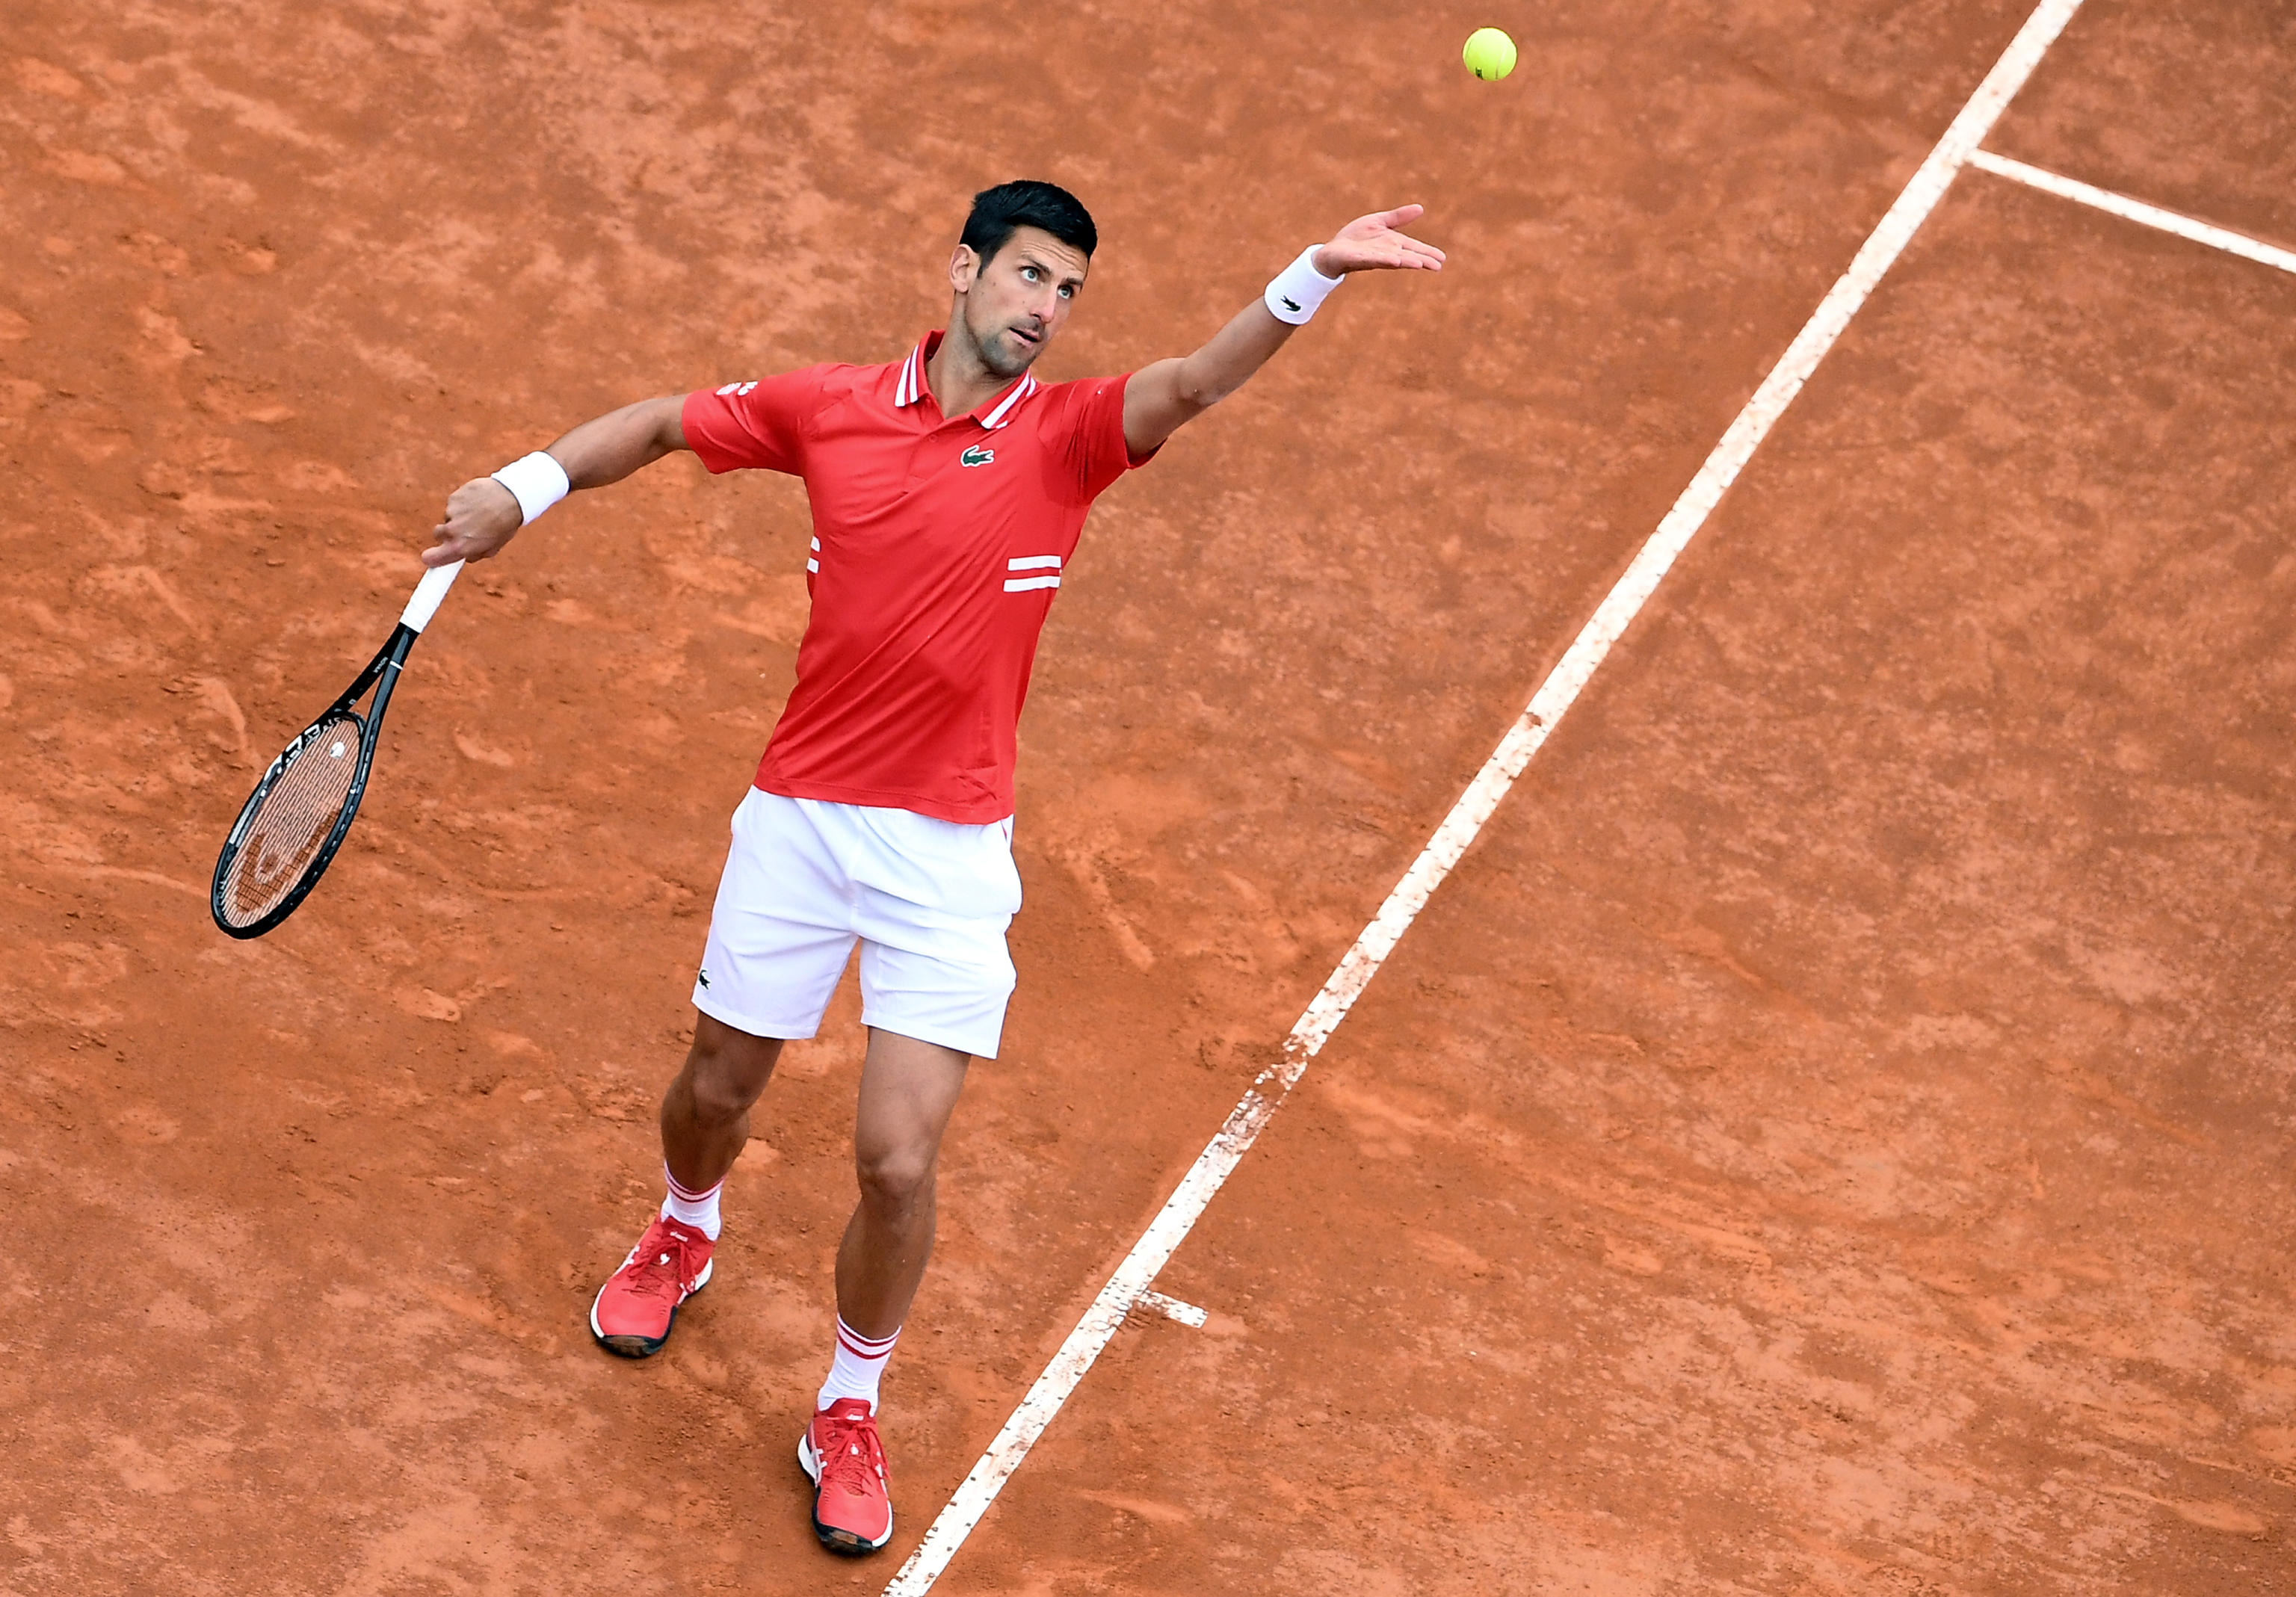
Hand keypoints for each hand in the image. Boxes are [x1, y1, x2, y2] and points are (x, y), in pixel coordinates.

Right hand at [423, 477, 522, 566]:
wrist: (511, 497)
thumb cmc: (505, 524)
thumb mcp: (493, 546)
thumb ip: (475, 553)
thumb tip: (464, 556)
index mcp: (460, 547)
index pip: (431, 558)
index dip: (431, 558)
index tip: (431, 559)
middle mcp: (452, 530)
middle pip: (437, 534)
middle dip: (447, 533)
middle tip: (465, 530)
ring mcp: (451, 512)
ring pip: (448, 517)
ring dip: (459, 517)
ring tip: (479, 513)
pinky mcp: (453, 497)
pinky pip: (454, 504)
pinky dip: (463, 504)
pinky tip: (478, 502)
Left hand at [1312, 205, 1445, 275]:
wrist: (1334, 250)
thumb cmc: (1357, 238)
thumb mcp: (1379, 222)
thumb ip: (1398, 217)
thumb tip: (1420, 208)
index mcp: (1393, 243)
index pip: (1414, 248)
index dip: (1427, 252)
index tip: (1442, 258)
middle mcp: (1386, 252)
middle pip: (1407, 256)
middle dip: (1421, 260)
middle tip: (1437, 266)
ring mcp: (1373, 257)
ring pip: (1392, 259)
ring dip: (1405, 261)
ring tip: (1419, 264)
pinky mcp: (1358, 259)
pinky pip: (1372, 259)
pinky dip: (1383, 260)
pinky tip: (1393, 261)